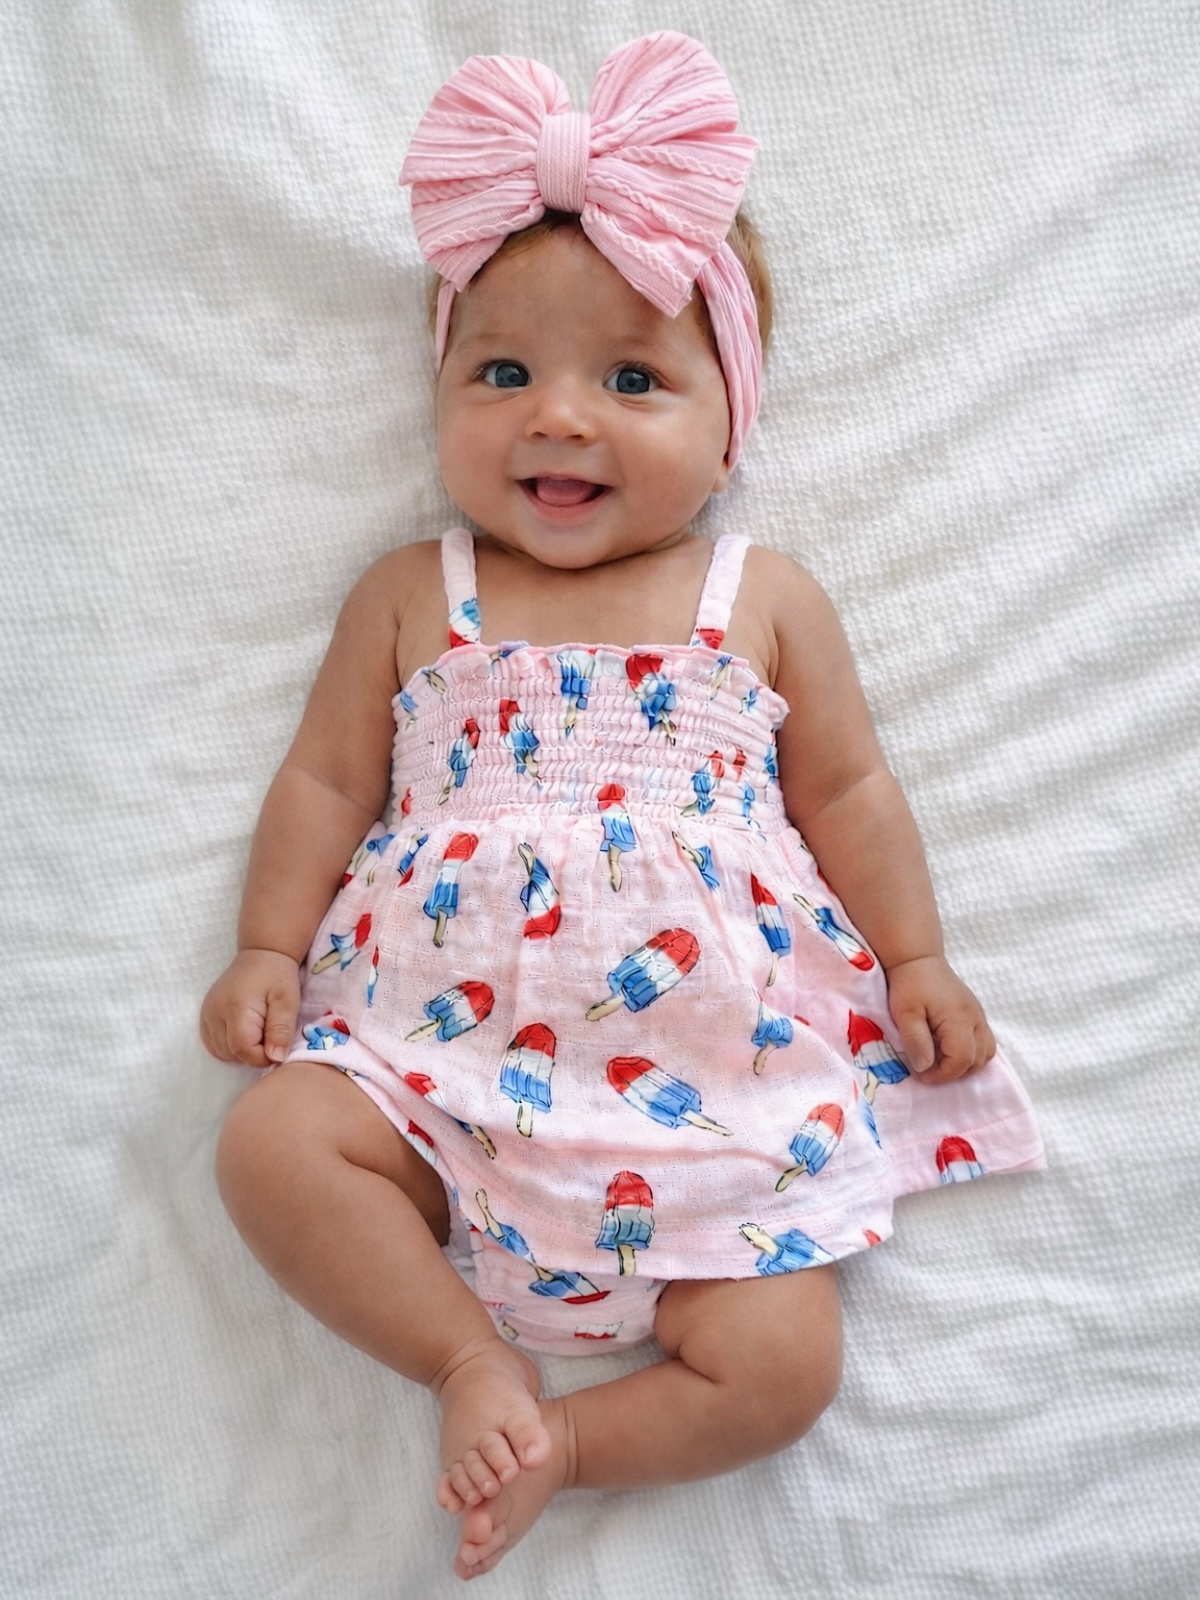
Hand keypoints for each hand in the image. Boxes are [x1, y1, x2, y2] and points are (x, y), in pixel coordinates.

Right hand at [200, 948, 300, 1067]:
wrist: (261, 954)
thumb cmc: (277, 976)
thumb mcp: (288, 1001)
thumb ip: (281, 1030)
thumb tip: (276, 1058)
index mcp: (235, 1009)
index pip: (243, 1050)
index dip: (263, 1056)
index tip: (277, 1046)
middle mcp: (214, 1014)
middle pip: (231, 1053)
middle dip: (253, 1054)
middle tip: (270, 1036)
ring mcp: (206, 1015)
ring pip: (221, 1052)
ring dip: (241, 1052)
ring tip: (259, 1032)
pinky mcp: (205, 1016)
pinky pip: (213, 1045)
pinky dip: (229, 1047)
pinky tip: (245, 1034)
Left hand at [884, 955, 995, 1083]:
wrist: (918, 959)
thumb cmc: (910, 985)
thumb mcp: (905, 1013)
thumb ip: (916, 1040)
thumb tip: (924, 1067)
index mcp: (959, 1020)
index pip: (962, 1060)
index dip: (943, 1074)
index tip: (921, 1073)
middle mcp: (976, 1019)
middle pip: (978, 1060)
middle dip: (954, 1072)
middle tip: (929, 1068)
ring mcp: (979, 1016)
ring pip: (986, 1053)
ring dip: (965, 1064)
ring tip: (940, 1060)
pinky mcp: (976, 1014)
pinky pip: (984, 1042)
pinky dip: (970, 1052)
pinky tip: (949, 1049)